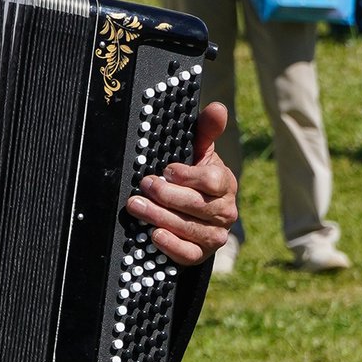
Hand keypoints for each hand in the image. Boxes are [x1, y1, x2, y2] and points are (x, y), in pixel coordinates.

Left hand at [127, 101, 236, 265]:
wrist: (198, 214)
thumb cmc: (196, 177)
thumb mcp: (200, 153)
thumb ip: (206, 131)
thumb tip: (218, 107)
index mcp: (225, 184)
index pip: (214, 180)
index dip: (190, 176)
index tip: (167, 170)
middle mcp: (225, 211)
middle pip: (198, 206)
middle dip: (167, 195)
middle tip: (143, 186)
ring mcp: (215, 235)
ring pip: (189, 228)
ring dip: (160, 217)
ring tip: (136, 207)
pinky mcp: (202, 254)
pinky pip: (188, 253)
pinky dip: (171, 246)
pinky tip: (154, 235)